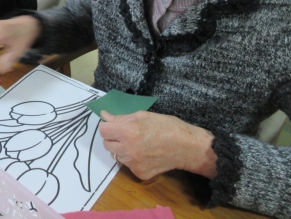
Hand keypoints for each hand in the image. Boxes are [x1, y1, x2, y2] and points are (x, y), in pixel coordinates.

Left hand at [99, 110, 216, 179]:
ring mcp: (133, 164)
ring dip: (122, 149)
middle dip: (113, 138)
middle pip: (106, 144)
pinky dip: (133, 160)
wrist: (187, 148)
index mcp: (128, 132)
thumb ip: (121, 118)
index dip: (108, 126)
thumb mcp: (143, 115)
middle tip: (126, 134)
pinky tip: (145, 154)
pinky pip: (128, 165)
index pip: (103, 130)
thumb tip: (104, 116)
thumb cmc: (167, 126)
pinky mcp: (140, 174)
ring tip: (138, 144)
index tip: (114, 125)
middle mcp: (128, 150)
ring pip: (117, 155)